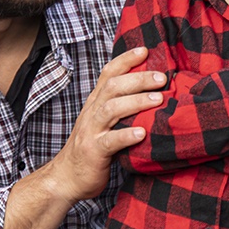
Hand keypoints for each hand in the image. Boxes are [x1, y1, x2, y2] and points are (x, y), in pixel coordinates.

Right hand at [47, 47, 164, 201]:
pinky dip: (126, 135)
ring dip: (136, 102)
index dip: (125, 59)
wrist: (66, 179)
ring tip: (158, 99)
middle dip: (138, 79)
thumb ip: (121, 108)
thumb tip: (152, 92)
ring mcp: (91, 132)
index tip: (146, 50)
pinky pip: (110, 142)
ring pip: (111, 109)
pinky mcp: (94, 152)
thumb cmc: (92, 149)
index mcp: (95, 103)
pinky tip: (142, 132)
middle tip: (162, 78)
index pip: (108, 73)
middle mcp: (92, 113)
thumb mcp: (104, 123)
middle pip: (112, 87)